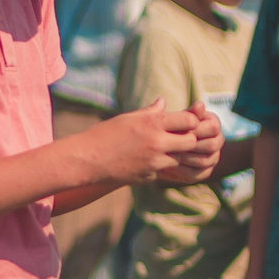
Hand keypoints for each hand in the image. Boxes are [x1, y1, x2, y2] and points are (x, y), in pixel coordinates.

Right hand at [85, 99, 205, 185]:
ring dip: (174, 154)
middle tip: (178, 138)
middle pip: (191, 142)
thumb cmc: (105, 134)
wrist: (87, 160)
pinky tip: (144, 162)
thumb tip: (163, 102)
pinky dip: (158, 167)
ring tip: (159, 149)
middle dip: (188, 139)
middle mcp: (157, 143)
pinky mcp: (150, 176)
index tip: (183, 123)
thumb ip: (150, 112)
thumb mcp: (128, 118)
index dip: (190, 121)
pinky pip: (163, 171)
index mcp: (153, 123)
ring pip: (179, 159)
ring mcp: (155, 162)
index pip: (189, 120)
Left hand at [158, 103, 223, 184]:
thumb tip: (200, 104)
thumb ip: (189, 113)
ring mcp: (213, 158)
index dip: (195, 130)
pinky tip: (167, 166)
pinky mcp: (205, 172)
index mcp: (214, 124)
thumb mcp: (180, 118)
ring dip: (186, 158)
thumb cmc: (174, 125)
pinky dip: (181, 171)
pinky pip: (196, 174)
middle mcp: (218, 141)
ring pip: (204, 161)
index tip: (177, 130)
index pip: (213, 128)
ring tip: (168, 156)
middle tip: (171, 145)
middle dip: (191, 145)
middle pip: (211, 146)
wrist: (165, 142)